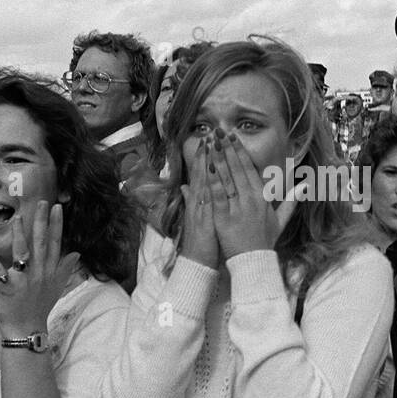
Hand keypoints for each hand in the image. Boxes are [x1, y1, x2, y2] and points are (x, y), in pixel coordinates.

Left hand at [0, 201, 80, 335]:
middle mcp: (40, 272)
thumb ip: (66, 267)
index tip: (57, 207)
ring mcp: (25, 279)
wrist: (27, 328)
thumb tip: (77, 253)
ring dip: (19, 235)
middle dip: (42, 222)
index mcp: (50, 270)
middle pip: (41, 243)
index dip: (56, 225)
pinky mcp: (9, 286)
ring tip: (17, 218)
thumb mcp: (57, 286)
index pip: (55, 243)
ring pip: (23, 253)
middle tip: (42, 202)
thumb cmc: (41, 306)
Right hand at [179, 137, 219, 268]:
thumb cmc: (201, 242)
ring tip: (207, 145)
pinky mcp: (204, 217)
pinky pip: (206, 197)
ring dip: (204, 163)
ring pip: (202, 182)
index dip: (204, 158)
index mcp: (198, 201)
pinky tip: (210, 171)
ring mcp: (200, 209)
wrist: (197, 262)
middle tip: (209, 135)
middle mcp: (198, 202)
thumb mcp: (196, 218)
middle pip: (201, 174)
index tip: (209, 141)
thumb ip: (191, 200)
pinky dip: (207, 184)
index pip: (202, 175)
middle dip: (205, 154)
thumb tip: (185, 187)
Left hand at [207, 129, 288, 260]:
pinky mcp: (224, 216)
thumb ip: (291, 201)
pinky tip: (207, 165)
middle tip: (219, 131)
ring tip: (210, 142)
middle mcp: (250, 199)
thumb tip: (305, 186)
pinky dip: (212, 178)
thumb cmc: (264, 241)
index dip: (240, 152)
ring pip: (226, 177)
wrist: (253, 261)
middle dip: (227, 148)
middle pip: (237, 168)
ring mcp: (237, 207)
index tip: (233, 137)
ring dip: (218, 157)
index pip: (249, 169)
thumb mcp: (280, 220)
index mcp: (262, 198)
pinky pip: (217, 193)